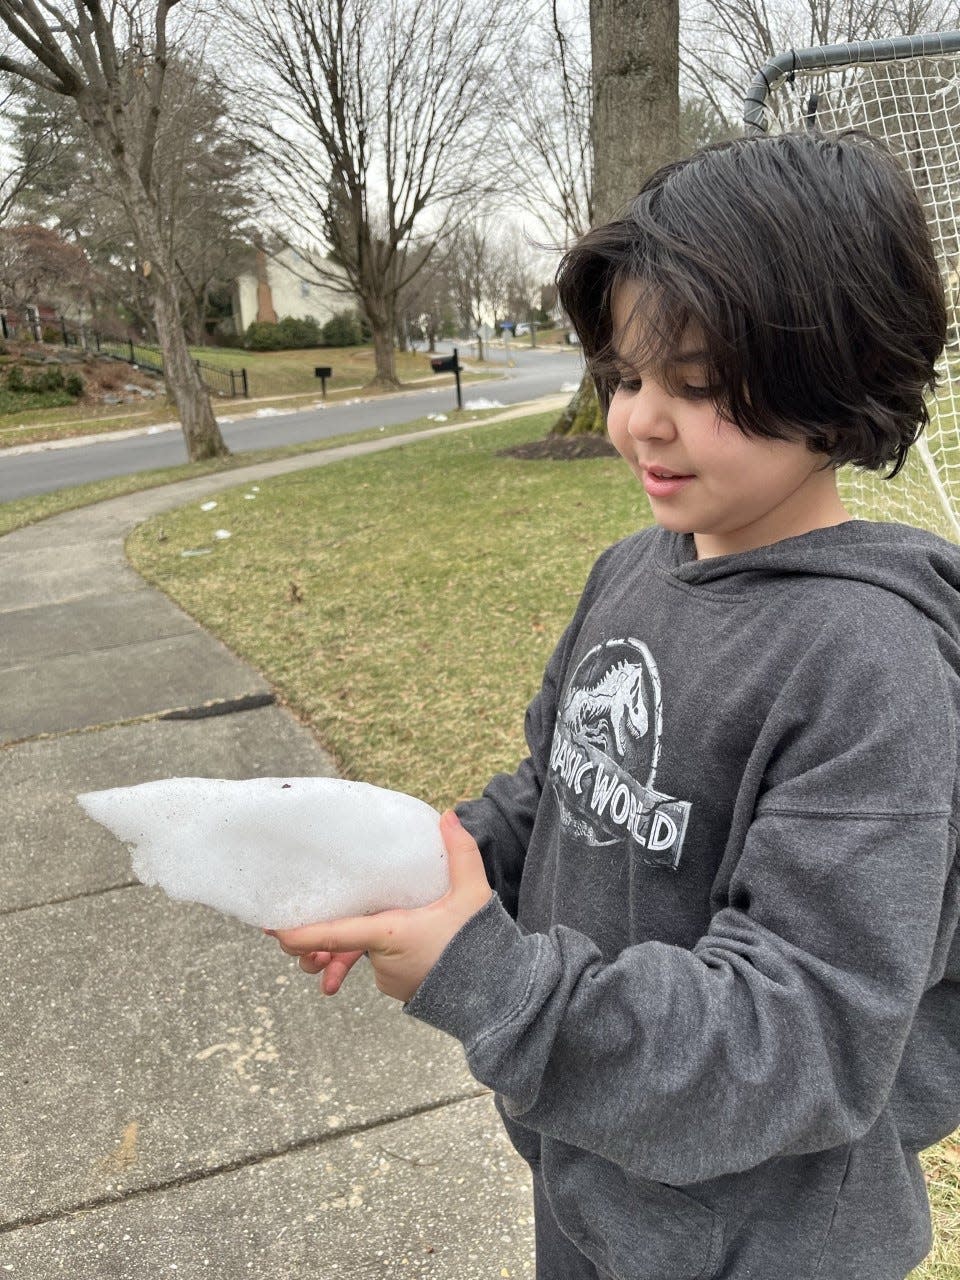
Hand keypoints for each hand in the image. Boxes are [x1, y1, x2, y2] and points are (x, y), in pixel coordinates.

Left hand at [266, 809, 491, 1002]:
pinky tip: (407, 942)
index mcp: (391, 935)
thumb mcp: (472, 894)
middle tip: (300, 932)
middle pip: (346, 941)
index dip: (303, 934)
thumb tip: (449, 814)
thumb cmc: (481, 944)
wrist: (498, 994)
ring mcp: (389, 979)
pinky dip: (382, 953)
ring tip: (359, 942)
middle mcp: (383, 962)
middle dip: (327, 939)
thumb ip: (460, 853)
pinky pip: (380, 965)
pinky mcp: (400, 987)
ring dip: (356, 948)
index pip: (337, 934)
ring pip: (362, 953)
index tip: (274, 932)